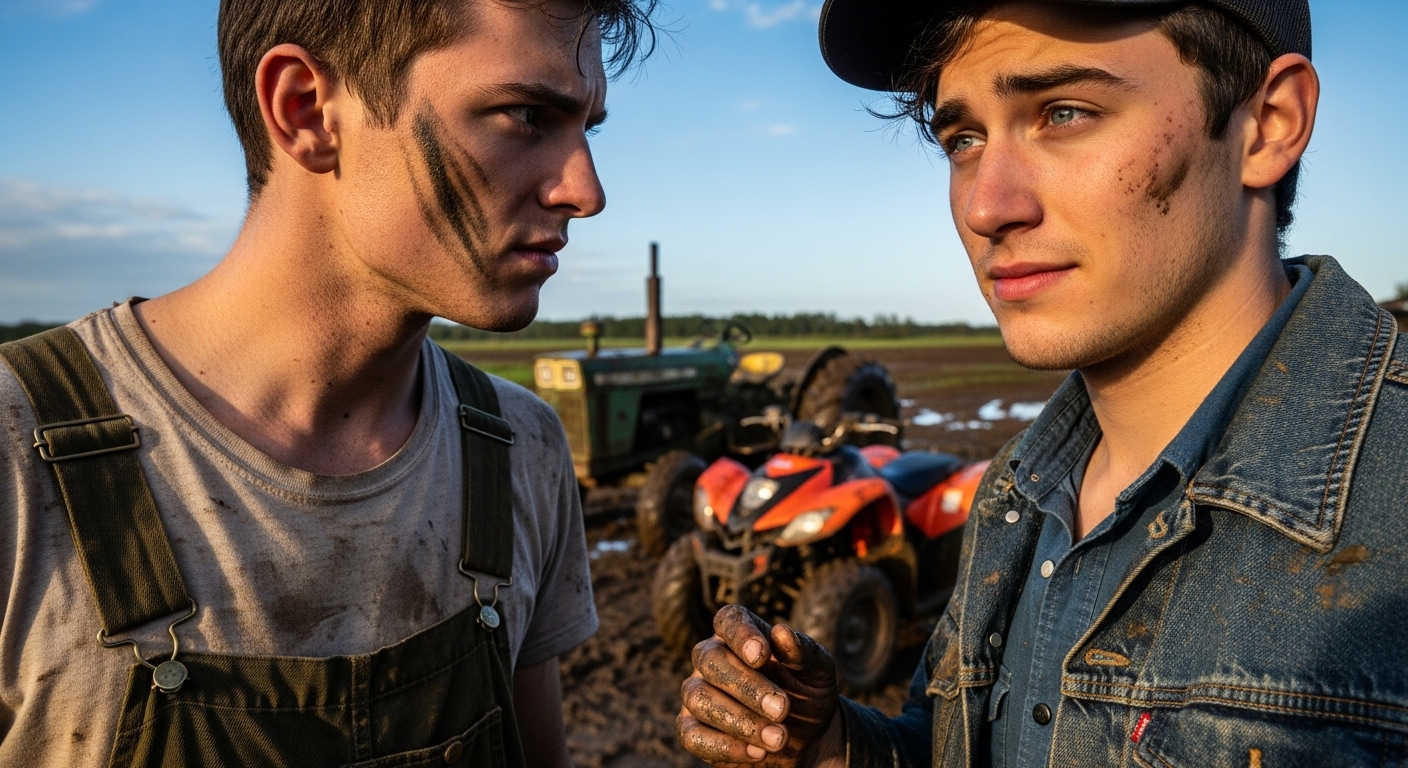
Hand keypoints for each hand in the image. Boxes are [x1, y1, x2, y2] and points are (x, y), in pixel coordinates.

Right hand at [676, 605, 842, 766]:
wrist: (804, 739)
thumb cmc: (807, 694)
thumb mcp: (818, 672)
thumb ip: (804, 652)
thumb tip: (782, 633)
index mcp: (741, 633)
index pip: (729, 621)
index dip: (740, 635)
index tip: (762, 656)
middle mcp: (711, 657)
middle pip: (710, 660)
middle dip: (747, 687)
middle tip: (783, 710)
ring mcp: (697, 692)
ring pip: (699, 698)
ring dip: (740, 721)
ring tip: (779, 739)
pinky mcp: (692, 729)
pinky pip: (693, 736)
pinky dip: (726, 747)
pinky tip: (758, 753)